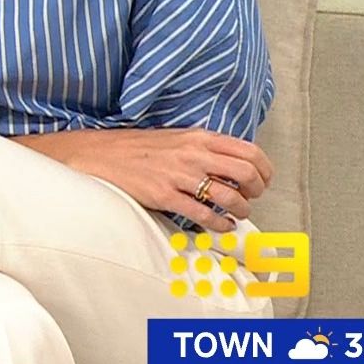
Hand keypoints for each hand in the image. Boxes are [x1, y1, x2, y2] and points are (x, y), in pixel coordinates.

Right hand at [13, 128, 272, 231]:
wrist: (99, 155)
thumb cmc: (138, 150)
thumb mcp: (176, 138)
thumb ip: (204, 148)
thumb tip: (232, 165)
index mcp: (199, 137)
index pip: (250, 151)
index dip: (264, 171)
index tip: (262, 183)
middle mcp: (194, 153)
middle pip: (247, 173)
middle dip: (256, 192)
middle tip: (250, 200)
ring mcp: (179, 174)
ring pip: (230, 197)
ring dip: (240, 211)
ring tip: (235, 215)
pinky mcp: (164, 194)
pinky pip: (203, 214)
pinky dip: (219, 225)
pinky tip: (220, 226)